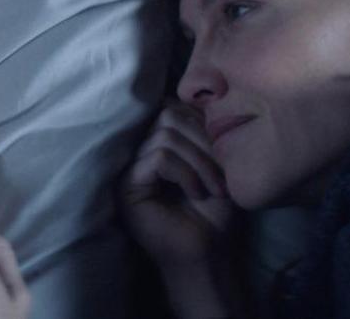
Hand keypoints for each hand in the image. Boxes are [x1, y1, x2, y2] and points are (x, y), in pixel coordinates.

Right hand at [121, 99, 234, 267]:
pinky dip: (185, 172)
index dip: (201, 123)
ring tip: (212, 188)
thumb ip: (201, 130)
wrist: (209, 253)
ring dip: (199, 161)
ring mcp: (129, 168)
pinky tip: (196, 194)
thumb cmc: (214, 212)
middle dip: (203, 141)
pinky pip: (159, 157)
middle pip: (168, 115)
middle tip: (221, 174)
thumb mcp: (214, 161)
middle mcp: (138, 151)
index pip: (172, 108)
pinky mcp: (126, 186)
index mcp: (157, 142)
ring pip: (165, 135)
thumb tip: (198, 95)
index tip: (223, 153)